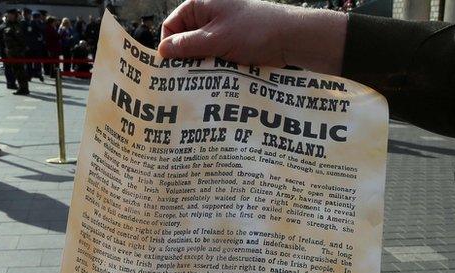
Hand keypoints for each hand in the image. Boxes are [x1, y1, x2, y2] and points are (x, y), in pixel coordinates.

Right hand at [158, 0, 346, 74]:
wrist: (292, 38)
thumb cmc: (254, 31)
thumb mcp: (216, 38)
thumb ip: (187, 45)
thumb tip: (162, 51)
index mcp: (200, 6)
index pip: (171, 27)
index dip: (169, 47)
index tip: (173, 69)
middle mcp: (209, 16)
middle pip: (185, 41)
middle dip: (185, 60)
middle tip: (186, 82)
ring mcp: (222, 32)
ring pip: (200, 53)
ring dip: (201, 68)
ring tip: (203, 83)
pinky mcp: (233, 46)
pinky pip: (216, 59)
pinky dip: (214, 70)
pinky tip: (216, 82)